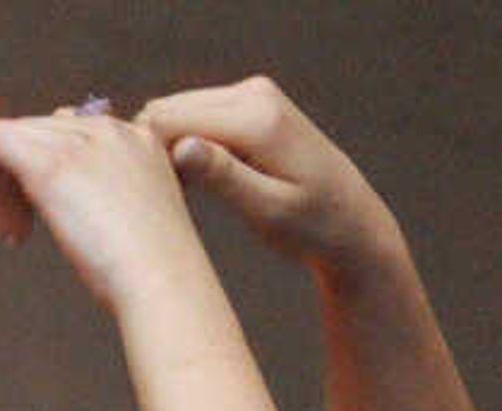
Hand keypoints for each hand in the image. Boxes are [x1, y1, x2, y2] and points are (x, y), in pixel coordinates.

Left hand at [0, 105, 212, 318]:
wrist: (162, 278)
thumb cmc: (150, 269)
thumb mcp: (133, 220)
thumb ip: (102, 195)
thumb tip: (65, 191)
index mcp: (134, 139)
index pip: (67, 129)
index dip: (41, 174)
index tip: (42, 219)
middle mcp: (109, 129)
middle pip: (36, 130)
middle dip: (15, 182)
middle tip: (19, 232)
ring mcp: (82, 143)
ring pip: (10, 136)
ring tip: (13, 234)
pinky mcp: (52, 165)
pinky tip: (8, 231)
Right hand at [139, 77, 395, 277]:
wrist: (352, 219)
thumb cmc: (311, 226)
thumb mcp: (266, 211)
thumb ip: (223, 176)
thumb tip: (180, 146)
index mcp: (258, 119)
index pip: (169, 121)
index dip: (149, 159)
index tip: (160, 198)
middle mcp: (254, 93)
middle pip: (167, 110)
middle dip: (155, 151)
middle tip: (170, 198)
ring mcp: (252, 93)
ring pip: (175, 110)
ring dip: (167, 148)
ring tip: (185, 192)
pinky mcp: (250, 101)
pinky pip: (193, 114)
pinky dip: (183, 143)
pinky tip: (196, 179)